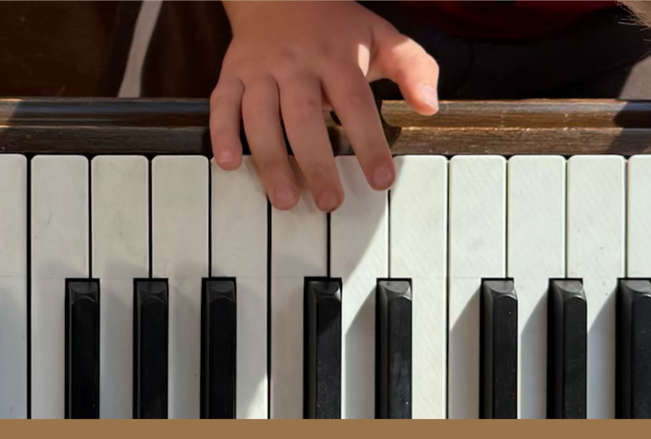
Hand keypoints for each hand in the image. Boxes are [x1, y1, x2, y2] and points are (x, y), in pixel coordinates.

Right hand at [213, 0, 437, 210]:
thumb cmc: (334, 25)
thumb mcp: (381, 35)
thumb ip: (412, 66)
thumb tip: (428, 105)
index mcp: (336, 57)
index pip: (355, 103)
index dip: (368, 143)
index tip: (380, 179)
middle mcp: (296, 65)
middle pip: (304, 117)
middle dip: (315, 162)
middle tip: (329, 200)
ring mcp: (260, 70)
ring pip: (260, 117)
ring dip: (270, 159)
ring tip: (285, 197)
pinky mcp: (232, 74)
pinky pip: (222, 104)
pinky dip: (222, 133)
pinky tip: (230, 162)